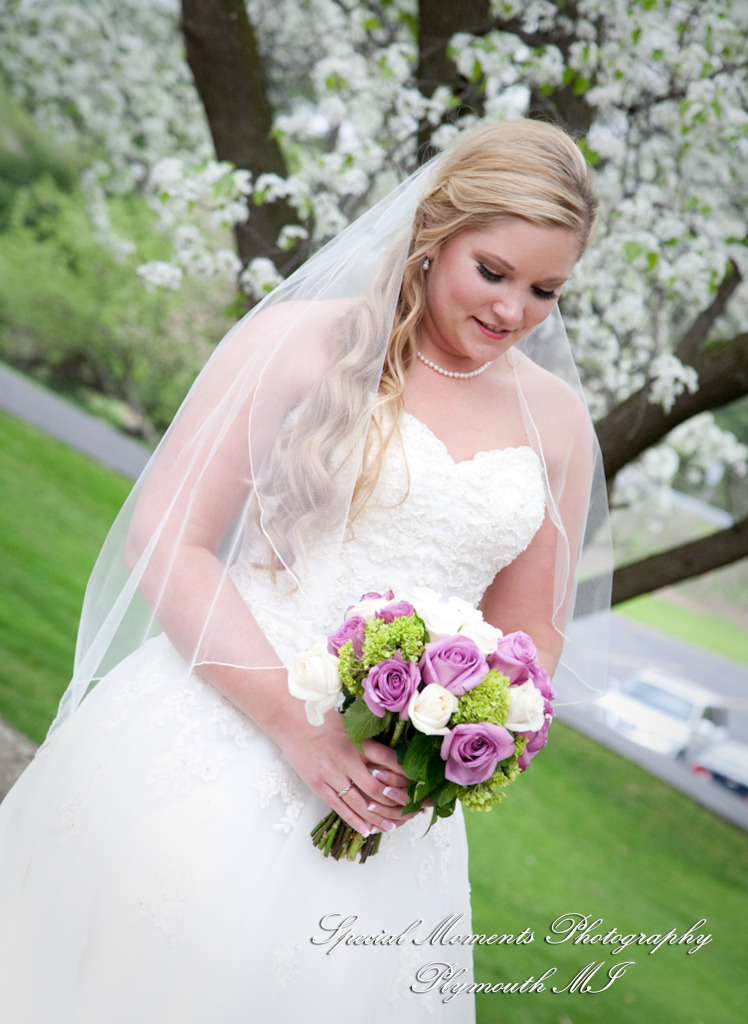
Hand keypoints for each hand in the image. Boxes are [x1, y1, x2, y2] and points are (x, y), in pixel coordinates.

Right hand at [277, 712, 416, 834]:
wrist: (291, 720)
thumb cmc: (324, 722)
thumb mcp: (352, 726)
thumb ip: (370, 744)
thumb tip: (395, 761)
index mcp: (359, 740)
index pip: (390, 760)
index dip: (407, 776)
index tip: (420, 788)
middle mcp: (347, 757)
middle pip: (377, 788)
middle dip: (396, 803)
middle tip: (410, 813)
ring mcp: (331, 772)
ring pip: (359, 802)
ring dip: (377, 817)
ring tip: (391, 827)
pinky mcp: (317, 783)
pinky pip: (338, 807)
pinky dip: (354, 820)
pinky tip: (365, 829)